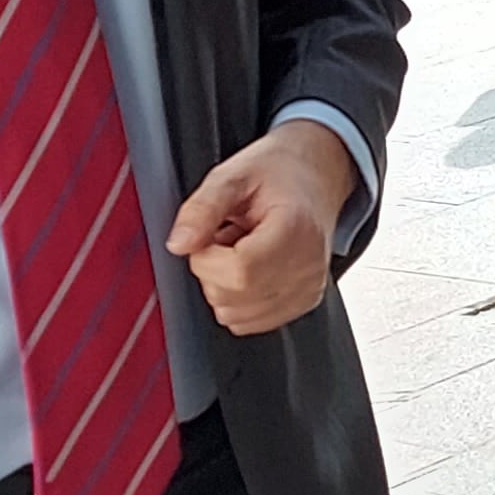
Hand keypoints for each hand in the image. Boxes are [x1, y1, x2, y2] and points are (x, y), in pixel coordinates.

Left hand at [172, 119, 363, 335]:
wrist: (316, 176)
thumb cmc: (280, 172)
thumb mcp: (234, 174)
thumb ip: (202, 208)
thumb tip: (178, 244)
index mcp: (296, 229)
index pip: (240, 272)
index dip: (207, 258)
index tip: (210, 235)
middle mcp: (308, 267)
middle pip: (234, 299)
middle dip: (212, 272)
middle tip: (225, 237)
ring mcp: (309, 289)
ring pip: (237, 317)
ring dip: (224, 287)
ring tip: (240, 250)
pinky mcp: (304, 303)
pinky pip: (249, 322)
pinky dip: (238, 300)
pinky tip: (251, 267)